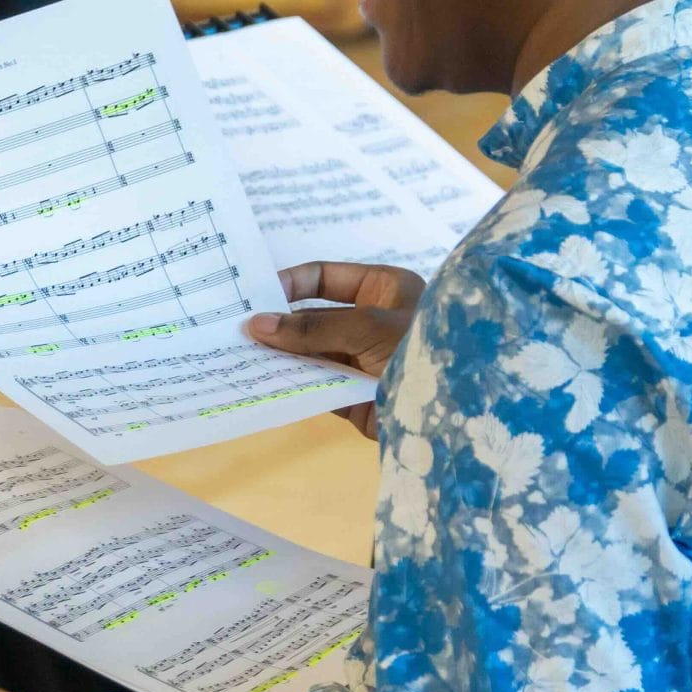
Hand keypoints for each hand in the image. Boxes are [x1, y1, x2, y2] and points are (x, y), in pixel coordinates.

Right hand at [245, 262, 423, 441]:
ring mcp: (360, 360)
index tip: (255, 295)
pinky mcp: (353, 395)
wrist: (457, 412)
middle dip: (278, 324)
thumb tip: (258, 325)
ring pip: (309, 353)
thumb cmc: (422, 348)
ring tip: (238, 354)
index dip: (291, 284)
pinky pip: (315, 384)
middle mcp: (369, 322)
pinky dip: (291, 383)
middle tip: (234, 328)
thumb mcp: (369, 327)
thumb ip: (313, 328)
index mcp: (383, 290)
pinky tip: (261, 380)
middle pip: (312, 318)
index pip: (326, 278)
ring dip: (279, 355)